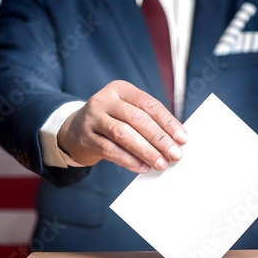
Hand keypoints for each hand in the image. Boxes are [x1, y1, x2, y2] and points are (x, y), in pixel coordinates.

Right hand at [57, 80, 187, 172]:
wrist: (74, 130)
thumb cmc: (110, 121)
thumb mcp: (126, 112)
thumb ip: (148, 121)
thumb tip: (176, 140)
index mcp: (121, 89)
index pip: (149, 104)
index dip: (168, 122)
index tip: (182, 138)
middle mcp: (105, 100)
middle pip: (137, 119)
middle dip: (159, 138)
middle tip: (175, 154)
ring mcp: (93, 118)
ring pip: (123, 134)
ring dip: (146, 150)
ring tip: (161, 163)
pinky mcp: (86, 137)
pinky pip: (110, 150)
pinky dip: (129, 160)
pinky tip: (142, 167)